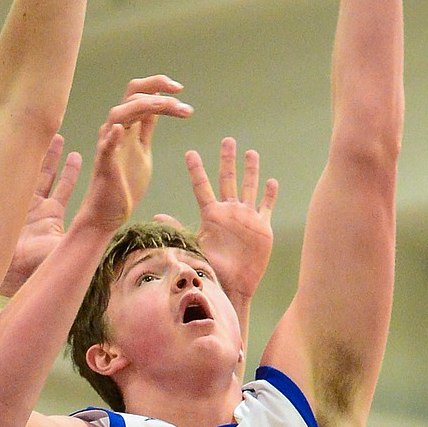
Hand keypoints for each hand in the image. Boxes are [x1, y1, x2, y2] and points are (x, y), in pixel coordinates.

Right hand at [0, 136, 83, 294]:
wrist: (9, 270)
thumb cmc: (36, 264)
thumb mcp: (62, 248)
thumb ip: (77, 239)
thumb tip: (99, 236)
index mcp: (52, 216)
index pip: (64, 188)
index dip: (70, 171)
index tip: (77, 154)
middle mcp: (37, 207)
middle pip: (47, 175)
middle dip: (52, 156)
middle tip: (58, 135)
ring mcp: (21, 204)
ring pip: (29, 173)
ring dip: (35, 155)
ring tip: (40, 135)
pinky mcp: (7, 203)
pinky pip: (14, 178)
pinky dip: (17, 163)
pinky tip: (20, 145)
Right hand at [77, 82, 192, 234]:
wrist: (110, 213)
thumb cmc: (125, 184)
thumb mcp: (142, 149)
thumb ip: (147, 127)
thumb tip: (159, 106)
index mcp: (128, 126)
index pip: (141, 93)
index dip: (158, 85)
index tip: (180, 89)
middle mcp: (116, 130)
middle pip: (132, 95)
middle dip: (159, 93)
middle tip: (183, 103)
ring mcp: (109, 145)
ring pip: (119, 113)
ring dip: (145, 106)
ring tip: (167, 106)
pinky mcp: (105, 165)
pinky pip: (105, 147)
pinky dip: (111, 136)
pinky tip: (119, 129)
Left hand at [176, 141, 275, 300]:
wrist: (234, 286)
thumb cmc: (211, 270)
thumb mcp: (193, 247)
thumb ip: (178, 230)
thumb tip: (156, 217)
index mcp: (211, 215)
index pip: (202, 187)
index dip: (197, 170)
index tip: (190, 153)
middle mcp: (229, 212)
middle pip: (227, 180)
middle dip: (228, 160)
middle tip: (227, 140)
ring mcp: (246, 217)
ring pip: (249, 187)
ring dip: (250, 170)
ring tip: (251, 152)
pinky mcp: (262, 227)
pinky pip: (266, 206)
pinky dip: (269, 194)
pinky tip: (272, 181)